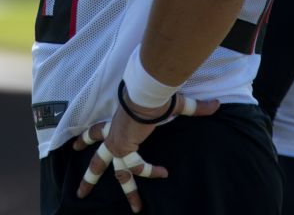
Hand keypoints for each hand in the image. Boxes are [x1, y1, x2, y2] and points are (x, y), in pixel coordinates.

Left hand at [72, 93, 218, 212]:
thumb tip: (217, 104)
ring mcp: (116, 142)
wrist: (148, 94)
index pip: (97, 132)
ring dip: (94, 183)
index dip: (87, 139)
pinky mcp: (123, 146)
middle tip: (80, 192)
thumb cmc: (156, 97)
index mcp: (115, 124)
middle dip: (89, 178)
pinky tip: (163, 173)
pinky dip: (150, 171)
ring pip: (102, 167)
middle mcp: (112, 135)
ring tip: (86, 199)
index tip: (75, 147)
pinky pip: (136, 165)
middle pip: (97, 159)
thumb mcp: (173, 105)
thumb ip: (194, 108)